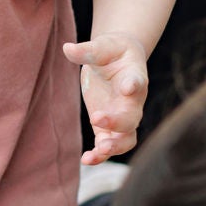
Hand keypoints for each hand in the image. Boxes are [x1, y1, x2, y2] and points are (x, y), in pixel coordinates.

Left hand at [63, 34, 149, 163]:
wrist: (119, 61)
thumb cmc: (112, 51)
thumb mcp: (102, 46)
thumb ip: (87, 50)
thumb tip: (67, 48)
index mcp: (134, 76)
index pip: (137, 81)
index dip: (134, 84)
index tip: (128, 86)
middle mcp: (133, 101)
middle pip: (133, 117)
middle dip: (118, 122)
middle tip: (97, 119)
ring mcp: (122, 117)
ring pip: (126, 139)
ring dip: (114, 147)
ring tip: (97, 151)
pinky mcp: (109, 127)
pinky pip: (109, 145)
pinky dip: (100, 155)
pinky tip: (86, 159)